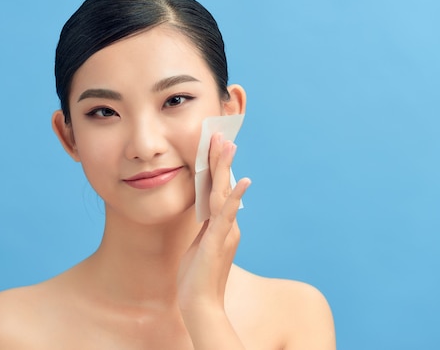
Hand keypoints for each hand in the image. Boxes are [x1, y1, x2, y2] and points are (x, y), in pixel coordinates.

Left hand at [178, 133, 250, 315]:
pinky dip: (235, 197)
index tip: (215, 146)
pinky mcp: (218, 241)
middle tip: (220, 135)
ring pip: (225, 194)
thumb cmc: (197, 277)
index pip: (218, 189)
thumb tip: (204, 210)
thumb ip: (205, 226)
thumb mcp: (200, 244)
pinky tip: (242, 181)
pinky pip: (226, 215)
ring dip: (226, 169)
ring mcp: (224, 232)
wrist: (200, 303)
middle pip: (224, 186)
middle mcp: (227, 225)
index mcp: (220, 224)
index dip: (216, 167)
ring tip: (227, 146)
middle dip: (221, 160)